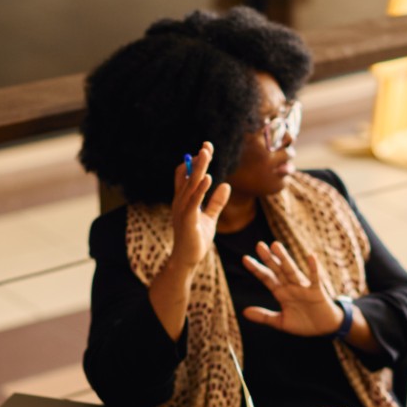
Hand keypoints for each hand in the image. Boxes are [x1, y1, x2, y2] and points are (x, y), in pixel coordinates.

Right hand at [169, 142, 229, 273]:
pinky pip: (193, 201)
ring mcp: (182, 210)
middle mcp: (180, 201)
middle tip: (207, 145)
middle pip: (188, 175)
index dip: (195, 162)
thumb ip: (216, 202)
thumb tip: (226, 186)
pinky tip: (208, 177)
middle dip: (198, 159)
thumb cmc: (196, 240)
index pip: (187, 175)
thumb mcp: (209, 218)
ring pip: (190, 184)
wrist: (186, 261)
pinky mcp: (187, 220)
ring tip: (206, 154)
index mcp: (184, 200)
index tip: (206, 149)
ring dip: (198, 168)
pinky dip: (200, 188)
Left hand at [241, 241, 343, 336]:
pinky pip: (315, 278)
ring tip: (276, 245)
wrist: (324, 329)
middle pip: (277, 270)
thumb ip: (264, 316)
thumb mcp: (280, 322)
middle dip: (269, 259)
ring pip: (292, 271)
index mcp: (281, 293)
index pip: (267, 278)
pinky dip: (313, 268)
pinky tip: (311, 256)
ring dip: (284, 259)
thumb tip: (244, 312)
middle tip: (259, 245)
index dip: (257, 269)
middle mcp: (291, 287)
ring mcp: (303, 287)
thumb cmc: (303, 323)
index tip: (245, 259)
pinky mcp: (317, 291)